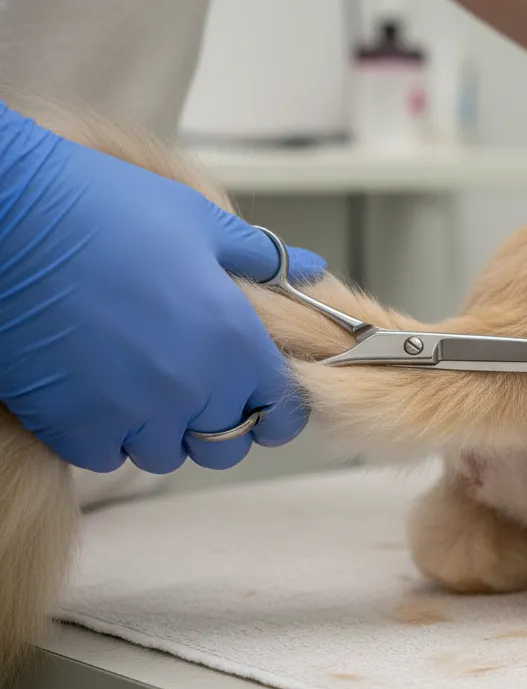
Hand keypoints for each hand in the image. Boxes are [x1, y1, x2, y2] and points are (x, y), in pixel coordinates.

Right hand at [0, 104, 325, 473]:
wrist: (6, 218)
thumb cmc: (102, 208)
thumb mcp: (198, 221)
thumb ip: (260, 258)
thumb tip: (309, 270)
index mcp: (235, 342)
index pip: (281, 410)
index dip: (275, 407)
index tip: (260, 397)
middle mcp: (193, 388)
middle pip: (225, 442)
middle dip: (218, 421)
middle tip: (195, 386)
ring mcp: (134, 414)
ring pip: (166, 453)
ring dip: (162, 430)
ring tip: (142, 383)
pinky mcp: (76, 427)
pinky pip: (108, 455)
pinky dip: (107, 435)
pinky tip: (98, 393)